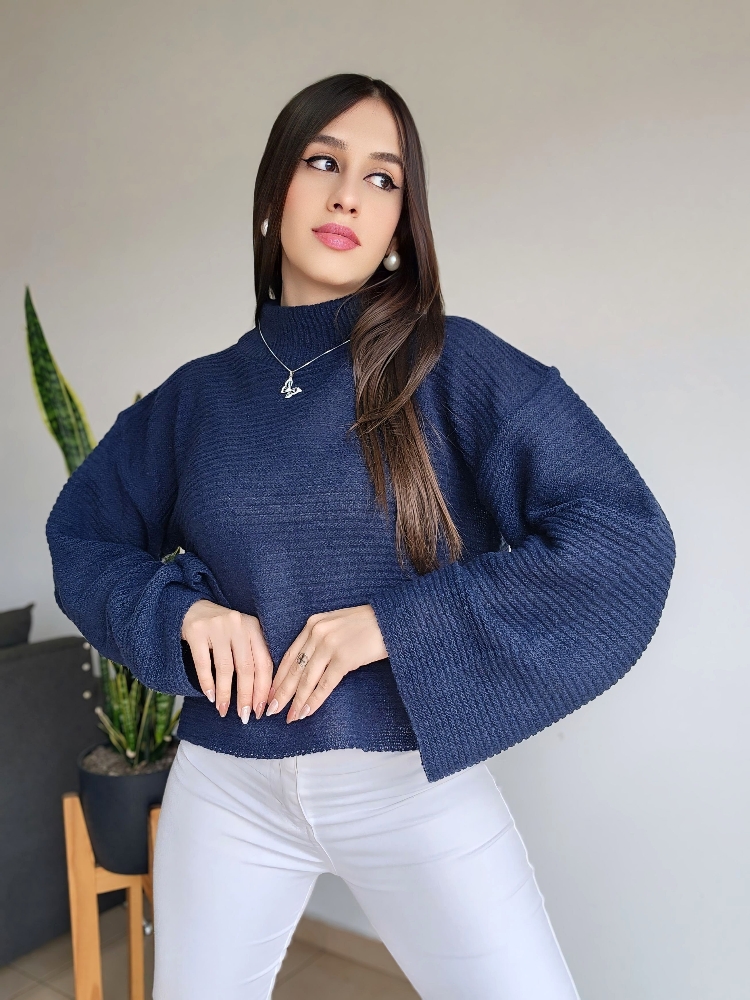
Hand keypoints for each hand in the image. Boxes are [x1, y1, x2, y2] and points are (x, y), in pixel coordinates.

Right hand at [181, 600, 273, 722]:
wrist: (192, 607)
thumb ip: (252, 657)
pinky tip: (210, 696)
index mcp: (254, 627)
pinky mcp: (197, 631)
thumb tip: (261, 697)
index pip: (264, 663)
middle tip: (244, 716)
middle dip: (246, 696)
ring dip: (225, 694)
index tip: (260, 710)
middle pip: (246, 668)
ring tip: (223, 710)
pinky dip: (207, 683)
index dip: (264, 689)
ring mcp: (217, 626)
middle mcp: (239, 624)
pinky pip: (203, 663)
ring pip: (225, 668)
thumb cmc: (222, 630)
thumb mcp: (241, 636)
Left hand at [268, 604, 387, 722]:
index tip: (271, 693)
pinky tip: (307, 711)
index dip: (279, 677)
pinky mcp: (344, 658)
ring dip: (296, 701)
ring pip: (307, 679)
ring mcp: (330, 645)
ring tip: (290, 717)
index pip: (289, 655)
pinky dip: (314, 700)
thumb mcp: (338, 625)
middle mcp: (317, 633)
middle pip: (294, 669)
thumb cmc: (369, 624)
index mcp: (313, 624)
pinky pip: (325, 684)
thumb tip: (309, 665)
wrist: (394, 619)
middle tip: (272, 710)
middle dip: (282, 692)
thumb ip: (321, 638)